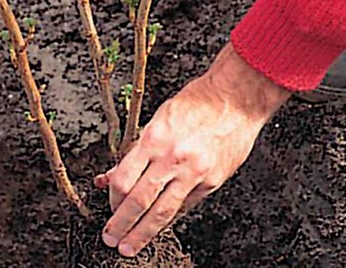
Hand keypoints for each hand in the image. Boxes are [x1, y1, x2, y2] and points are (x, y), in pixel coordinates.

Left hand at [95, 43, 290, 256]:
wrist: (236, 99)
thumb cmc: (196, 103)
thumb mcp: (157, 120)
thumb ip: (135, 152)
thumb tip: (111, 177)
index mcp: (154, 139)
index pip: (124, 180)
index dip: (112, 198)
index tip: (109, 206)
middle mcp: (173, 158)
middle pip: (139, 201)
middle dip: (121, 224)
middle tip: (111, 239)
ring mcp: (194, 172)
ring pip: (163, 212)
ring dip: (143, 233)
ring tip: (129, 246)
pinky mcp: (212, 181)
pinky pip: (184, 206)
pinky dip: (169, 218)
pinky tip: (158, 226)